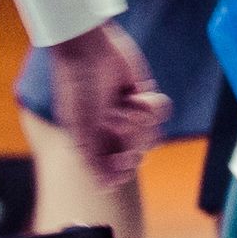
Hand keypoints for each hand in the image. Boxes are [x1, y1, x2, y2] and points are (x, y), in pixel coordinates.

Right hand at [41, 22, 167, 169]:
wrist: (88, 49)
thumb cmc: (77, 89)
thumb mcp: (81, 129)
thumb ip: (93, 160)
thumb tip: (105, 188)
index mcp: (93, 143)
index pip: (115, 169)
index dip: (123, 170)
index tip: (124, 163)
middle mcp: (111, 132)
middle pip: (136, 155)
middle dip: (133, 142)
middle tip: (121, 125)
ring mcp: (129, 115)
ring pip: (151, 136)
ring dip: (141, 121)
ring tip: (127, 104)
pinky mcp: (144, 97)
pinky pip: (160, 112)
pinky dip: (152, 105)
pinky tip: (137, 93)